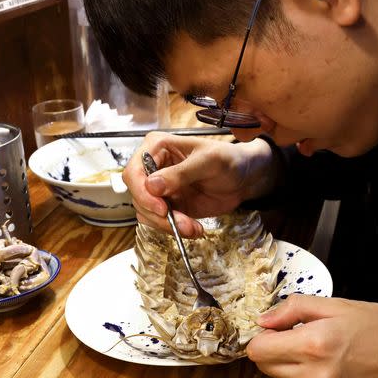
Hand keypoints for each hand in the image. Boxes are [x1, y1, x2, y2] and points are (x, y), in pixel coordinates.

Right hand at [122, 133, 277, 236]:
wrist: (243, 178)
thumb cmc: (228, 160)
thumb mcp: (209, 161)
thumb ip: (181, 173)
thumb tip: (152, 185)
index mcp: (156, 147)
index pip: (133, 172)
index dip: (142, 192)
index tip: (161, 208)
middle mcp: (153, 168)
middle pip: (137, 196)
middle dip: (158, 214)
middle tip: (183, 223)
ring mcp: (159, 189)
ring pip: (147, 213)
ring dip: (168, 225)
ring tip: (193, 228)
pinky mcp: (169, 206)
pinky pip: (160, 222)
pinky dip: (175, 229)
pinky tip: (194, 229)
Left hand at [247, 295, 377, 377]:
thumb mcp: (340, 305)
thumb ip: (295, 308)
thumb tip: (265, 320)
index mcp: (314, 346)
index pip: (258, 350)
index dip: (265, 336)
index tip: (278, 331)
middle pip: (267, 369)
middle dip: (278, 352)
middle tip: (304, 340)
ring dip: (295, 370)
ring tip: (325, 356)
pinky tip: (337, 374)